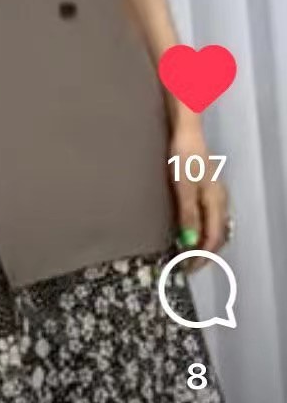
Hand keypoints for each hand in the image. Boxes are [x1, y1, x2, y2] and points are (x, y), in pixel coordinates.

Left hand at [169, 122, 229, 271]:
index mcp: (216, 202)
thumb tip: (190, 241)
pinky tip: (190, 233)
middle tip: (186, 267)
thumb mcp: (184, 187)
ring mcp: (214, 195)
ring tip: (187, 255)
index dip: (201, 256)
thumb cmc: (183, 158)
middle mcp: (219, 201)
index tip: (187, 269)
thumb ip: (188, 214)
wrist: (185, 133)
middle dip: (204, 254)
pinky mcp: (206, 190)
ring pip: (214, 227)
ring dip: (203, 244)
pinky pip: (209, 218)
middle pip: (217, 235)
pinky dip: (201, 231)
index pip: (213, 238)